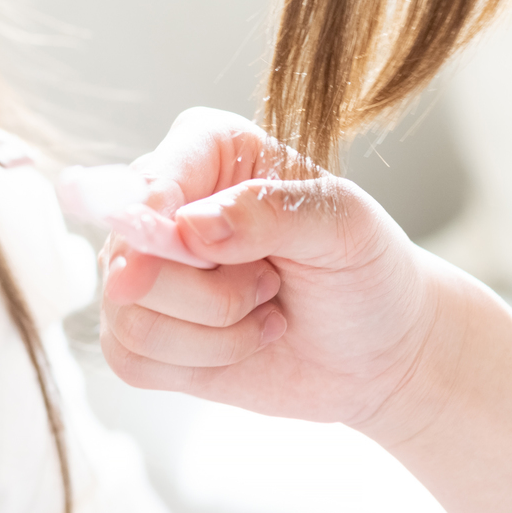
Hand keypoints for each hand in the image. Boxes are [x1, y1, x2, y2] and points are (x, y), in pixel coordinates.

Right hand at [98, 108, 461, 437]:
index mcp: (206, 149)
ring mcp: (143, 271)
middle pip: (131, 260)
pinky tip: (243, 341)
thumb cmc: (364, 270)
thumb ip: (268, 212)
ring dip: (215, 332)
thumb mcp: (342, 226)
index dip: (156, 218)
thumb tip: (188, 227)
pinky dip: (200, 362)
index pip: (149, 180)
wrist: (381, 347)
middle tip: (271, 281)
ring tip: (263, 309)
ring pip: (130, 318)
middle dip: (213, 292)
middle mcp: (161, 205)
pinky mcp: (140, 334)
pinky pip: (131, 361)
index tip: (194, 247)